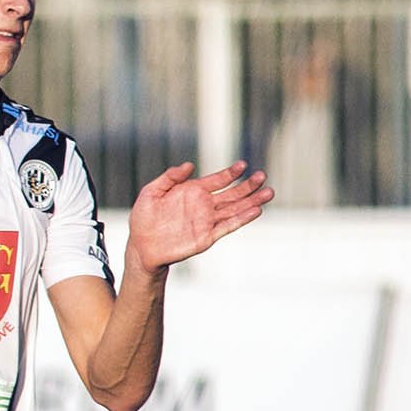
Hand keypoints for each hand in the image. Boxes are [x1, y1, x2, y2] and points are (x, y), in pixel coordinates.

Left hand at [125, 160, 271, 270]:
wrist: (141, 246)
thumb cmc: (144, 218)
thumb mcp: (151, 192)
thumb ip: (169, 177)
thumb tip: (188, 165)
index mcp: (193, 192)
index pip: (217, 180)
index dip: (230, 173)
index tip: (243, 165)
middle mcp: (203, 206)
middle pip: (232, 194)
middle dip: (248, 186)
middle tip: (263, 176)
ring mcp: (206, 222)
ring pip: (234, 210)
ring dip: (251, 202)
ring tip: (269, 193)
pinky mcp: (206, 237)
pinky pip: (227, 227)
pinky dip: (241, 220)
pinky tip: (255, 211)